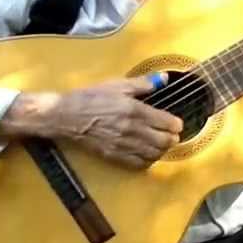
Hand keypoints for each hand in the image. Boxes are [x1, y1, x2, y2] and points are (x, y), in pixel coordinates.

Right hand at [43, 76, 183, 169]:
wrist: (65, 116)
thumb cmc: (91, 97)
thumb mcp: (117, 85)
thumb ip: (142, 83)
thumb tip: (164, 79)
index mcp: (135, 110)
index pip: (167, 122)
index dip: (176, 124)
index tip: (177, 124)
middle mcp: (131, 129)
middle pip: (164, 141)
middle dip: (172, 139)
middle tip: (172, 135)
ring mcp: (122, 144)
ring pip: (153, 154)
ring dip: (161, 150)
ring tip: (161, 145)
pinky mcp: (113, 155)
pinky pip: (137, 164)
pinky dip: (147, 161)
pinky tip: (147, 155)